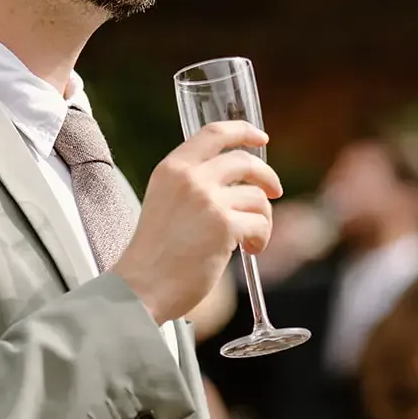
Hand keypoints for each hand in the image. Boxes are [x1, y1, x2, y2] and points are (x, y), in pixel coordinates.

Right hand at [113, 121, 281, 323]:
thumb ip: (192, 184)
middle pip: (244, 161)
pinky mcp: (225, 225)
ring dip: (262, 219)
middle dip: (267, 177)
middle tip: (274, 192)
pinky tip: (249, 249)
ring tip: (250, 239)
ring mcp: (208, 200)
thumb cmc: (155, 254)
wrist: (142, 287)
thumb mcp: (164, 201)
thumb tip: (237, 181)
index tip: (261, 138)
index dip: (243, 131)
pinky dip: (261, 238)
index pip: (214, 133)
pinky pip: (260, 223)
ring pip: (257, 197)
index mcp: (172, 168)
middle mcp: (190, 177)